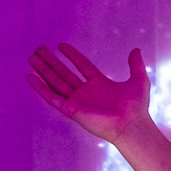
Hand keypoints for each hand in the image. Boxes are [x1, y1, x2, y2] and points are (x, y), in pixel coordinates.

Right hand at [27, 44, 151, 144]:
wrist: (131, 125)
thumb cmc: (136, 107)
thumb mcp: (138, 80)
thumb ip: (135, 65)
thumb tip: (136, 50)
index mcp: (100, 84)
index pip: (82, 66)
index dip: (72, 55)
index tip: (60, 45)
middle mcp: (86, 92)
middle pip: (64, 73)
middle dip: (51, 61)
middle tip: (38, 50)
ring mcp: (78, 101)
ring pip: (55, 83)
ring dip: (43, 71)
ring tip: (31, 59)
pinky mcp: (72, 110)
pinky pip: (53, 98)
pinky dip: (41, 88)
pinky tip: (31, 78)